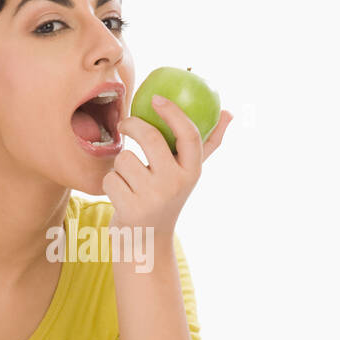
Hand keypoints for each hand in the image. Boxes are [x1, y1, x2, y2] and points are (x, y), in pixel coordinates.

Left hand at [102, 96, 231, 236]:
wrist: (147, 242)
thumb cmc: (167, 198)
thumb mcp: (188, 174)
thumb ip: (207, 145)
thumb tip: (229, 113)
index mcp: (192, 172)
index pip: (188, 135)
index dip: (173, 112)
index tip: (156, 98)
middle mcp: (175, 184)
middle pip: (149, 137)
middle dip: (132, 124)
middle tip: (125, 124)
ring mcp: (153, 198)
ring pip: (124, 158)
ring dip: (120, 165)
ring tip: (130, 180)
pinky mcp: (130, 209)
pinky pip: (110, 178)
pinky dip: (111, 183)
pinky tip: (121, 195)